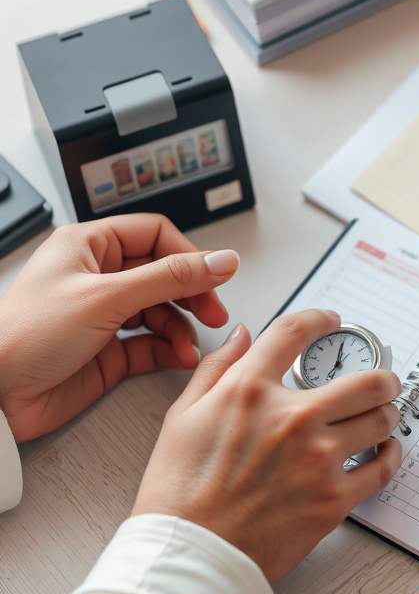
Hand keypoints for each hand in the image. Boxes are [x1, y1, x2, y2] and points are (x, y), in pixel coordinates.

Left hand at [0, 214, 239, 442]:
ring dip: (181, 328)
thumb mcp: (106, 296)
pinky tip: (178, 358)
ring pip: (160, 312)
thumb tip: (218, 260)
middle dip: (191, 295)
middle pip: (163, 274)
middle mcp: (97, 276)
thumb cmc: (25, 336)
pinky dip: (168, 350)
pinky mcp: (105, 352)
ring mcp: (102, 314)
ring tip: (188, 347)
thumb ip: (169, 278)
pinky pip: (149, 344)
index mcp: (89, 245)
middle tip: (213, 313)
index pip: (154, 235)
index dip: (188, 255)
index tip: (217, 276)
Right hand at [133, 309, 401, 582]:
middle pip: (364, 378)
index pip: (295, 332)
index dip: (319, 320)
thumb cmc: (178, 492)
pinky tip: (382, 451)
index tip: (330, 322)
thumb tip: (242, 336)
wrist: (189, 556)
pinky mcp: (333, 499)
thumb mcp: (182, 416)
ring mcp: (317, 459)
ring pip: (381, 419)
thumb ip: (217, 368)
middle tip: (380, 378)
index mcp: (249, 390)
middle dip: (380, 374)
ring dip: (386, 412)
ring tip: (381, 414)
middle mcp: (290, 418)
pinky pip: (381, 469)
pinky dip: (388, 455)